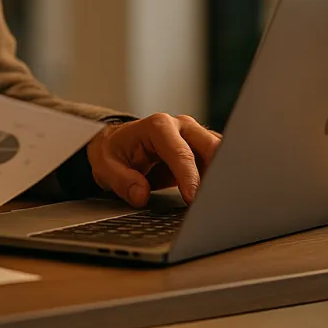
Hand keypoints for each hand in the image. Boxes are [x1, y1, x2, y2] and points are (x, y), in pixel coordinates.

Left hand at [87, 114, 221, 207]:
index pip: (181, 153)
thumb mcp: (105, 167)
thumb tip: (141, 194)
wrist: (116, 145)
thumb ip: (122, 180)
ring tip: (217, 201)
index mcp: (158, 126)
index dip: (189, 178)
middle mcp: (181, 127)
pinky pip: (219, 163)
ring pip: (221, 154)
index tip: (193, 199)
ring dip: (221, 176)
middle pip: (211, 147)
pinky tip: (216, 197)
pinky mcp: (201, 150)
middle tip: (214, 201)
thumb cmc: (112, 153)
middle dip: (216, 173)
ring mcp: (194, 137)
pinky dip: (220, 179)